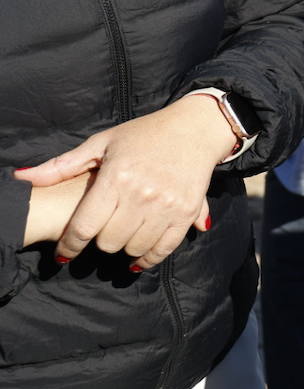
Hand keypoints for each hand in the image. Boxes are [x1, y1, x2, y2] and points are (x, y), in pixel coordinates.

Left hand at [15, 96, 228, 268]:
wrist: (195, 129)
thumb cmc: (144, 134)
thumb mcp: (102, 143)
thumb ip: (63, 165)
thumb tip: (23, 177)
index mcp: (116, 177)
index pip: (84, 226)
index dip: (69, 245)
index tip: (64, 253)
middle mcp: (142, 194)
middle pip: (108, 241)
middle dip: (99, 242)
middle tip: (99, 235)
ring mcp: (167, 204)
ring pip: (134, 247)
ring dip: (123, 249)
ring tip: (120, 240)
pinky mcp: (187, 211)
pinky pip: (164, 248)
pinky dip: (149, 258)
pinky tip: (138, 260)